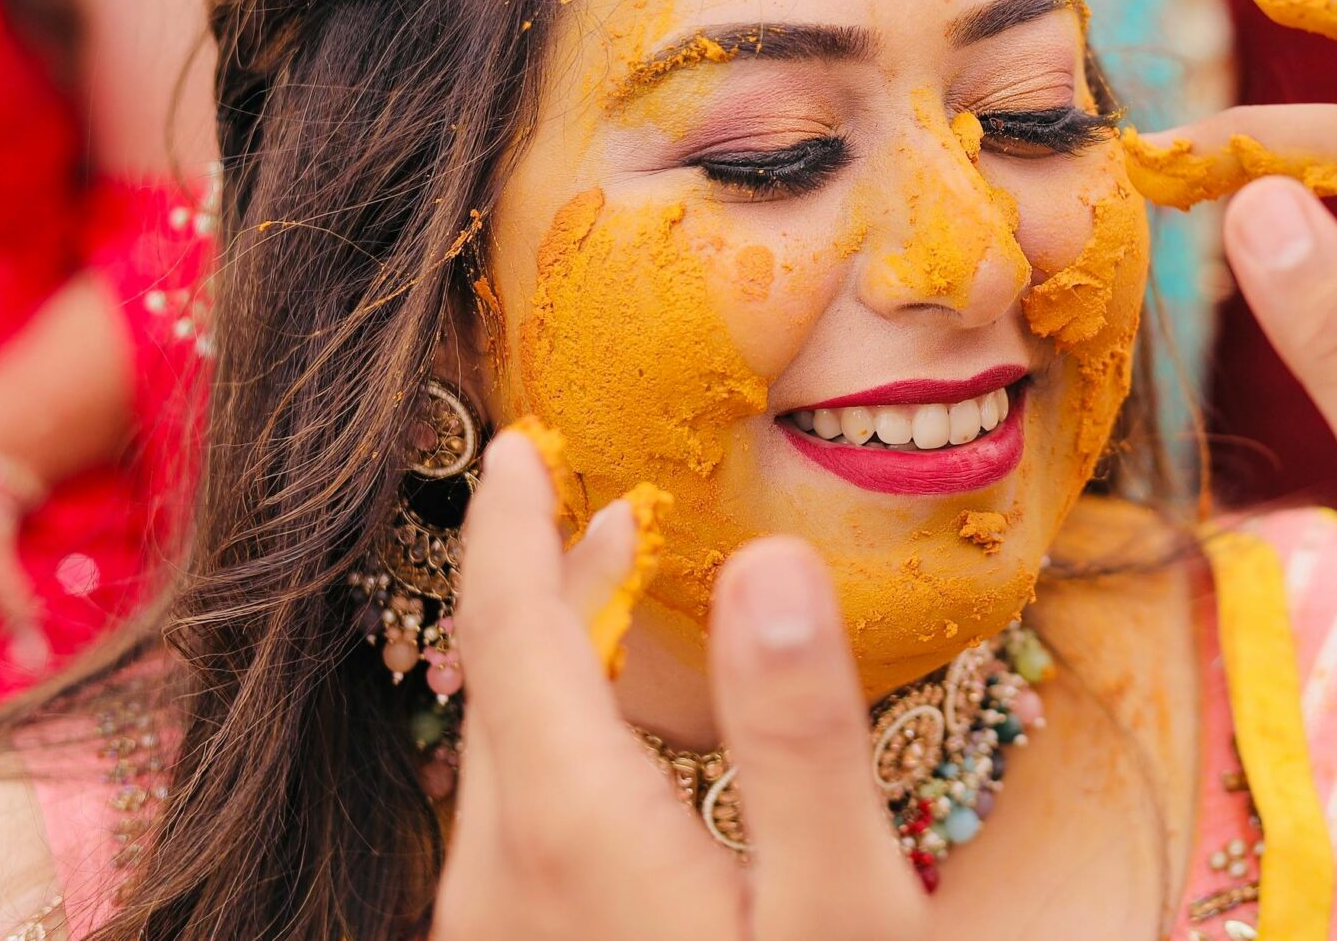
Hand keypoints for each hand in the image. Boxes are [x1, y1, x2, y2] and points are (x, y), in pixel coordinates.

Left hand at [432, 434, 930, 940]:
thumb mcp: (839, 910)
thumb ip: (802, 740)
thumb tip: (771, 559)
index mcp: (569, 829)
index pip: (511, 629)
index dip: (512, 525)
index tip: (522, 444)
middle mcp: (498, 879)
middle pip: (504, 686)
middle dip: (551, 578)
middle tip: (613, 504)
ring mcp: (498, 934)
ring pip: (505, 757)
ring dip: (556, 661)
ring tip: (616, 587)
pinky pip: (517, 823)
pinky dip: (557, 740)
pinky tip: (615, 745)